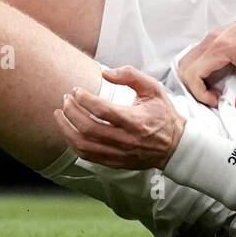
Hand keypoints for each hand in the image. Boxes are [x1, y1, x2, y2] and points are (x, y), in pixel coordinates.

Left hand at [53, 66, 185, 170]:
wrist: (176, 146)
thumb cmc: (163, 114)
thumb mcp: (153, 89)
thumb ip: (130, 75)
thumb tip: (105, 73)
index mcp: (135, 120)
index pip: (102, 110)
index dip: (84, 98)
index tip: (76, 90)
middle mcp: (126, 140)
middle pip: (88, 128)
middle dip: (71, 112)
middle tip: (65, 99)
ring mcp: (119, 154)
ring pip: (84, 145)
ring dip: (66, 129)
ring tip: (59, 115)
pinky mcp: (115, 163)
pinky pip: (88, 156)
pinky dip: (74, 144)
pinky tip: (69, 131)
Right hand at [177, 6, 235, 115]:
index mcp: (218, 48)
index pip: (191, 74)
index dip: (199, 93)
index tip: (216, 100)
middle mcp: (210, 41)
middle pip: (184, 67)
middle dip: (193, 87)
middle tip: (212, 97)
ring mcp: (211, 37)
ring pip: (188, 60)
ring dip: (195, 78)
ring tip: (214, 89)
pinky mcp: (215, 37)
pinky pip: (198, 55)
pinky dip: (201, 69)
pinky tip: (218, 77)